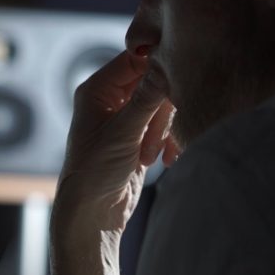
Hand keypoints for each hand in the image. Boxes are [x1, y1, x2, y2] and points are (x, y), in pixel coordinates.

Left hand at [57, 50, 179, 232]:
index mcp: (96, 90)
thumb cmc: (95, 172)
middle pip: (153, 82)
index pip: (135, 60)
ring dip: (163, 130)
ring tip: (150, 156)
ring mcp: (125, 117)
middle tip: (153, 138)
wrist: (92, 213)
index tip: (181, 77)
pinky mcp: (138, 135)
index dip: (159, 67)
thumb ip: (147, 99)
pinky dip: (168, 140)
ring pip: (161, 105)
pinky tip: (165, 160)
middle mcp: (109, 99)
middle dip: (161, 110)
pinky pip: (163, 125)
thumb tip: (167, 65)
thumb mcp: (123, 134)